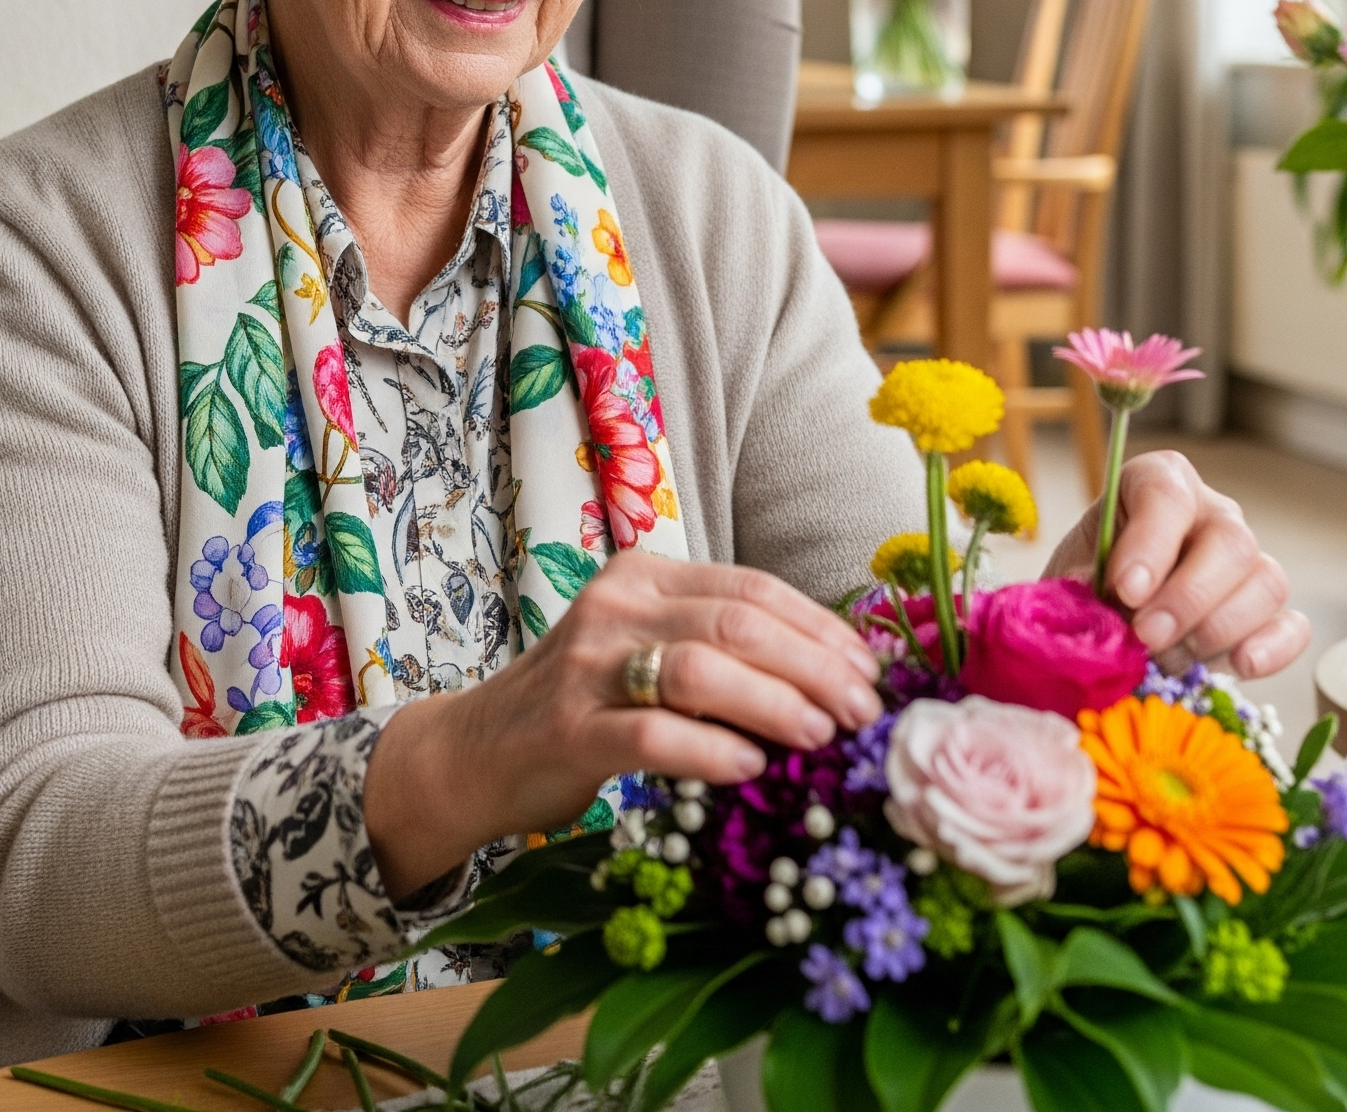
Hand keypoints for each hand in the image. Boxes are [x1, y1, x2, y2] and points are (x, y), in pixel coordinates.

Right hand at [362, 550, 882, 898]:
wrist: (478, 750)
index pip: (751, 588)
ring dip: (773, 702)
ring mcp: (588, 665)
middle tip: (860, 712)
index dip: (819, 629)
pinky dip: (711, 751)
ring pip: (700, 669)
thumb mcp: (648, 651)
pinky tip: (750, 770)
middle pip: (735, 623)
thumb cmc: (587, 703)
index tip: (868, 673)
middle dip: (812, 666)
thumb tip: (832, 680)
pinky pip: (653, 734)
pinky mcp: (569, 728)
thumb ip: (718, 648)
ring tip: (820, 736)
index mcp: (644, 575)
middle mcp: (616, 605)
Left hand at [1042, 449, 1309, 679]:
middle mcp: (1210, 513)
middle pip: (1229, 541)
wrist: (1102, 619)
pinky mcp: (1267, 612)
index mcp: (1156, 483)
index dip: (1150, 543)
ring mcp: (1247, 561)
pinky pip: (1292, 624)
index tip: (1125, 590)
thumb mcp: (1070, 576)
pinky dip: (1273, 648)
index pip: (1167, 494)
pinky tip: (1239, 667)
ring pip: (1265, 582)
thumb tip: (1102, 622)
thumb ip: (1083, 592)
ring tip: (1169, 659)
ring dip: (1217, 629)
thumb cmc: (1086, 584)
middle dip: (1187, 596)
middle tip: (1146, 636)